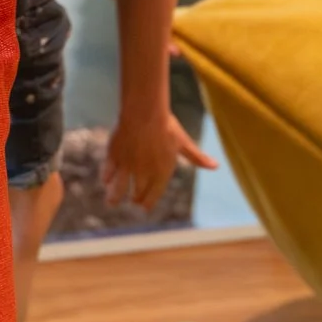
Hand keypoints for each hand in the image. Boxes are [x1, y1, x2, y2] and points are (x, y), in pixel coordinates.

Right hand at [101, 110, 216, 210]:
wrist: (144, 114)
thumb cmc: (166, 127)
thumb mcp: (184, 143)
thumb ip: (197, 158)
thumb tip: (215, 166)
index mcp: (161, 172)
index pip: (154, 194)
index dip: (148, 202)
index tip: (144, 207)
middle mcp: (144, 173)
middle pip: (137, 192)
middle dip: (135, 198)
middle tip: (133, 201)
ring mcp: (127, 166)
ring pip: (119, 187)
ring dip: (115, 196)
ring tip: (111, 202)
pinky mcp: (114, 156)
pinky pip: (108, 172)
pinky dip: (107, 178)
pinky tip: (105, 181)